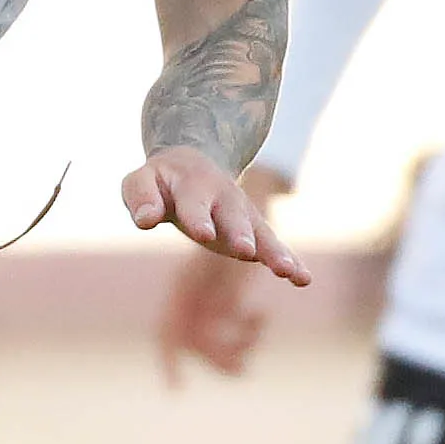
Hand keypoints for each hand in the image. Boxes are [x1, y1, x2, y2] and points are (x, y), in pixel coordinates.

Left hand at [154, 165, 291, 380]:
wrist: (191, 163)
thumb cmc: (160, 180)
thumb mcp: (141, 181)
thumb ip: (141, 198)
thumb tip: (145, 221)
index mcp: (192, 185)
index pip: (194, 204)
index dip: (199, 217)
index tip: (204, 234)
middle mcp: (223, 198)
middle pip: (233, 216)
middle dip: (240, 234)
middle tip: (246, 252)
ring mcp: (242, 214)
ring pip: (260, 232)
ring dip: (274, 252)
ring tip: (289, 272)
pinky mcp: (252, 231)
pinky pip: (273, 245)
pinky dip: (289, 261)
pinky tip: (303, 280)